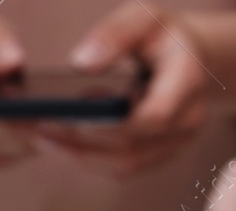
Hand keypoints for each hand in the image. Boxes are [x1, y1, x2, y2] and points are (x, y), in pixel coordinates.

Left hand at [34, 3, 217, 175]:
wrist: (196, 60)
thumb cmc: (164, 35)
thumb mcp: (143, 18)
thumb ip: (115, 35)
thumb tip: (80, 64)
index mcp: (188, 83)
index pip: (154, 116)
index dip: (112, 122)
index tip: (68, 114)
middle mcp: (188, 120)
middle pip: (135, 148)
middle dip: (84, 142)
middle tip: (39, 127)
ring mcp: (178, 142)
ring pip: (129, 164)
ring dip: (84, 156)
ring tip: (44, 137)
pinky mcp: (163, 153)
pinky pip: (127, 166)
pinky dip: (93, 159)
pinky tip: (64, 142)